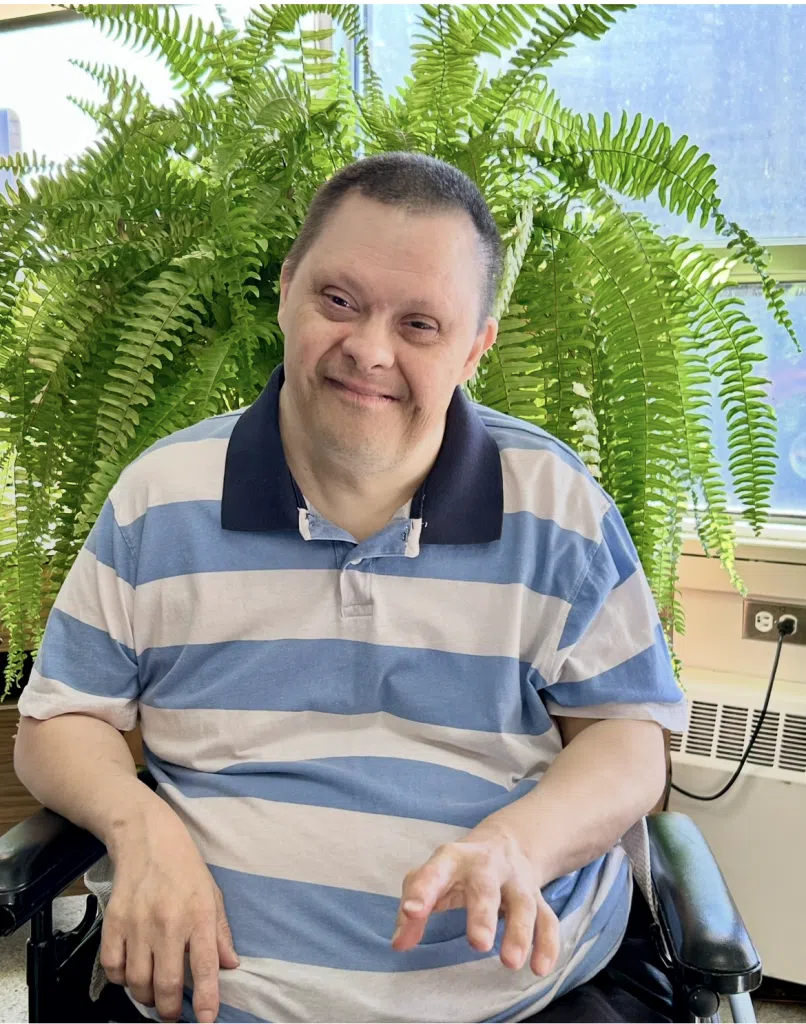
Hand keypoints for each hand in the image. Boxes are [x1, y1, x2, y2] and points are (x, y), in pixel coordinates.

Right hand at [100, 803, 238, 1022]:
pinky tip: (132, 973)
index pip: (205, 967)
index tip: (205, 1020)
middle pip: (165, 984)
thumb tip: (230, 966)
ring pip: (137, 982)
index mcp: (199, 915)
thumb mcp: (212, 895)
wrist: (147, 839)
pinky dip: (121, 979)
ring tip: (154, 994)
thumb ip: (221, 933)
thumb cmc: (185, 868)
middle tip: (173, 1015)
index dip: (205, 999)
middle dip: (169, 1010)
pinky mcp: (113, 922)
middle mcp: (168, 923)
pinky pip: (113, 967)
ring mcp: (138, 924)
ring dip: (146, 997)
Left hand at [392, 825, 559, 975]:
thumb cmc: (457, 870)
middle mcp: (487, 867)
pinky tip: (539, 968)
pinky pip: (547, 919)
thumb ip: (411, 911)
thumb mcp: (431, 879)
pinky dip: (547, 943)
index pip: (436, 871)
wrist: (506, 842)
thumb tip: (399, 944)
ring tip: (510, 962)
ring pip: (522, 904)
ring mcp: (515, 882)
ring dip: (519, 933)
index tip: (413, 911)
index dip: (424, 890)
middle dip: (483, 914)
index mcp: (453, 859)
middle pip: (486, 887)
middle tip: (477, 943)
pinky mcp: (537, 898)